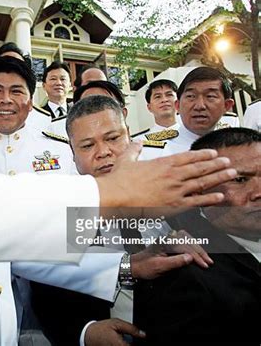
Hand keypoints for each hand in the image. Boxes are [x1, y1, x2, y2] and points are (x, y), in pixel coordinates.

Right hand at [84, 318, 144, 345]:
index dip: (137, 342)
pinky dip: (121, 344)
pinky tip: (118, 341)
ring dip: (125, 343)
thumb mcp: (116, 323)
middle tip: (125, 337)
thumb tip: (142, 334)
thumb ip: (131, 328)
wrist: (88, 335)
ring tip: (120, 339)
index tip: (137, 339)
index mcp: (120, 345)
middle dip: (130, 342)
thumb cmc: (100, 329)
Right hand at [96, 142, 235, 210]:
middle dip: (216, 164)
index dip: (203, 155)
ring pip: (203, 182)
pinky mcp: (174, 204)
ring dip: (218, 177)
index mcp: (163, 163)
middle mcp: (173, 175)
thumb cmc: (120, 179)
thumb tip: (137, 143)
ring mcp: (175, 189)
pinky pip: (196, 201)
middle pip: (200, 168)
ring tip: (230, 174)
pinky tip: (219, 196)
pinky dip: (210, 198)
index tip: (213, 153)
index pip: (189, 157)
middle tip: (227, 162)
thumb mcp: (127, 159)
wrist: (117, 194)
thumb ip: (135, 149)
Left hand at [130, 230, 213, 278]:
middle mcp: (166, 238)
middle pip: (187, 240)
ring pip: (186, 239)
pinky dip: (192, 246)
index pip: (184, 247)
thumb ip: (175, 262)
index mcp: (164, 242)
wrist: (133, 267)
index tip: (204, 265)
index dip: (196, 256)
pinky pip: (183, 241)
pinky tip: (196, 253)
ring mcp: (167, 240)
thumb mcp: (160, 267)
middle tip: (208, 262)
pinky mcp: (168, 243)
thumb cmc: (145, 267)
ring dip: (197, 247)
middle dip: (199, 251)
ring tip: (205, 258)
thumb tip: (190, 258)